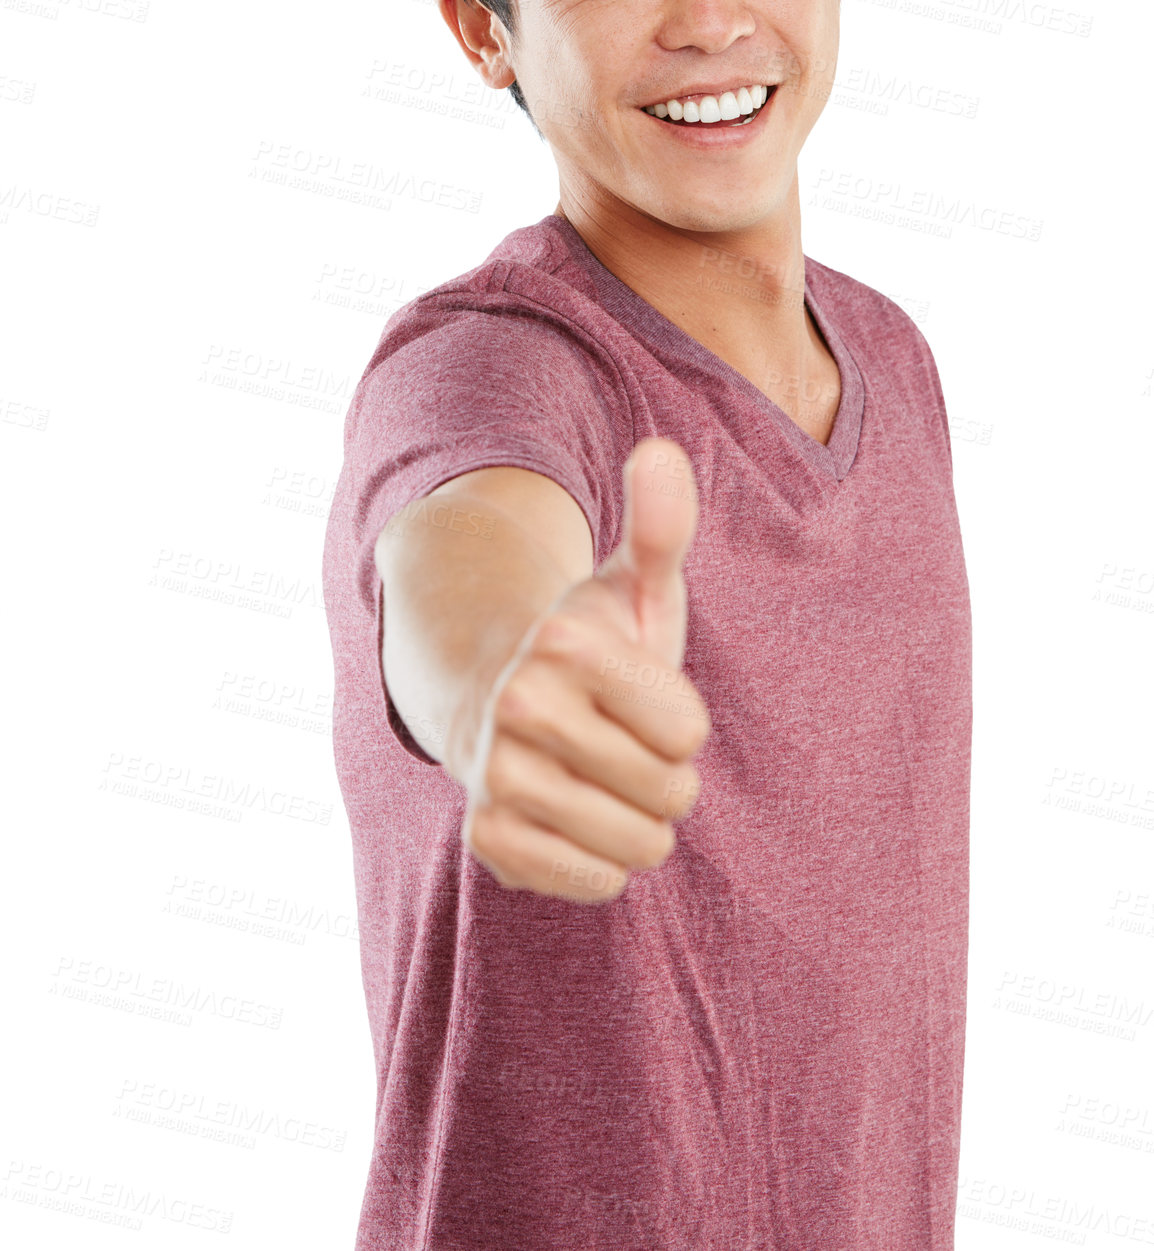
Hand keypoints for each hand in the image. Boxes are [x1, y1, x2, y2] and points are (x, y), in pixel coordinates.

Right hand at [455, 437, 709, 902]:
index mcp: (562, 641)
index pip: (689, 732)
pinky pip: (596, 882)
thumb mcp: (632, 585)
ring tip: (601, 781)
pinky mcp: (486, 842)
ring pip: (640, 846)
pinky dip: (599, 863)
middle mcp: (518, 706)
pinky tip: (573, 819)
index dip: (679, 721)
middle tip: (620, 743)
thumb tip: (661, 450)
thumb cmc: (590, 649)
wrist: (492, 703)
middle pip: (671, 793)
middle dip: (665, 776)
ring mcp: (495, 777)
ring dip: (638, 822)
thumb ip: (660, 526)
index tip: (637, 696)